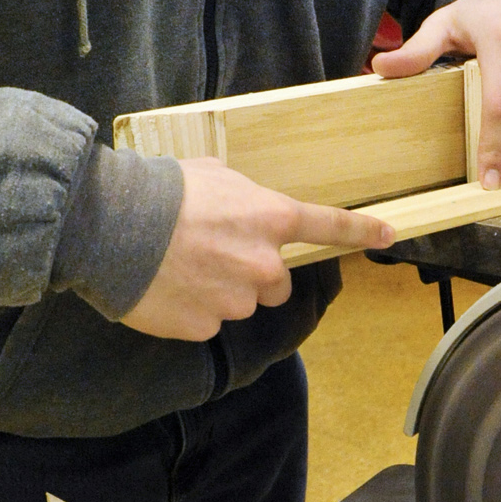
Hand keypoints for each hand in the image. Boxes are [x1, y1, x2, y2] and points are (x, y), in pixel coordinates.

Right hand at [123, 157, 393, 340]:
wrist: (111, 225)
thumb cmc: (159, 191)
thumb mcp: (211, 174)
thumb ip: (238, 193)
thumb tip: (234, 201)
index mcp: (270, 219)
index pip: (329, 226)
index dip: (361, 230)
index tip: (389, 234)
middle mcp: (263, 264)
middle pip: (276, 281)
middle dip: (253, 272)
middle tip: (212, 253)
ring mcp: (235, 300)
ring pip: (239, 303)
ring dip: (218, 291)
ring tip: (179, 266)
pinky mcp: (205, 327)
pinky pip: (206, 322)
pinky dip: (190, 309)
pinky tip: (165, 287)